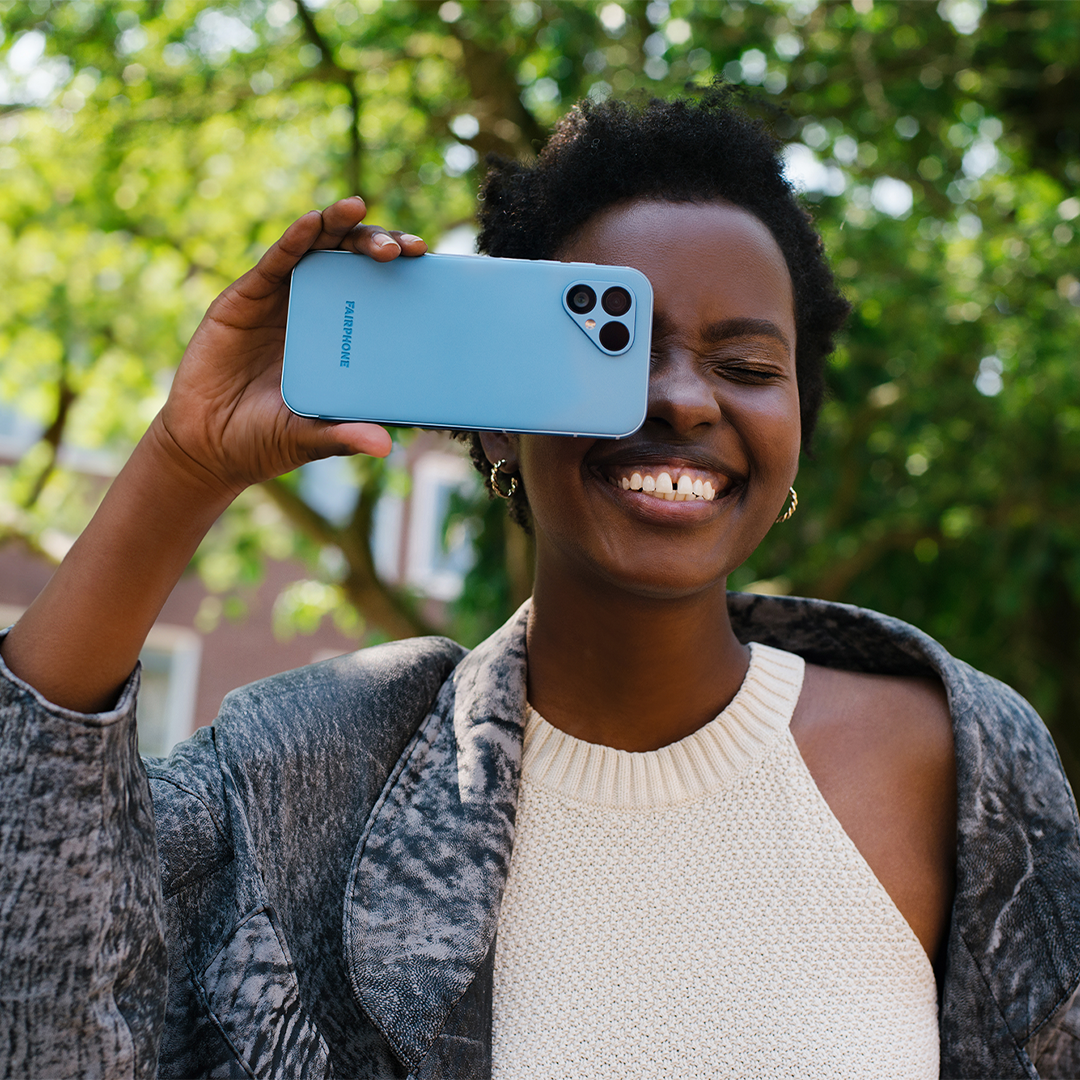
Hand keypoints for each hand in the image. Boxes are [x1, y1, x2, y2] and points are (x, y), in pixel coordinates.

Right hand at [153, 196, 426, 498]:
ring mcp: (283, 301)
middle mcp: (318, 311)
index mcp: (343, 338)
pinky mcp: (247, 297)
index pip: (380, 293)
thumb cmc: (267, 440)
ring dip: (339, 224)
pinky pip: (276, 261)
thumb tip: (386, 446)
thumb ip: (345, 435)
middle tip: (405, 250)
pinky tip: (312, 222)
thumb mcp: (312, 438)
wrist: (208, 445)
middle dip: (379, 243)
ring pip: (317, 249)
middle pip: (353, 261)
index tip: (429, 265)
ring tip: (358, 208)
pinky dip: (295, 238)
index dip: (404, 275)